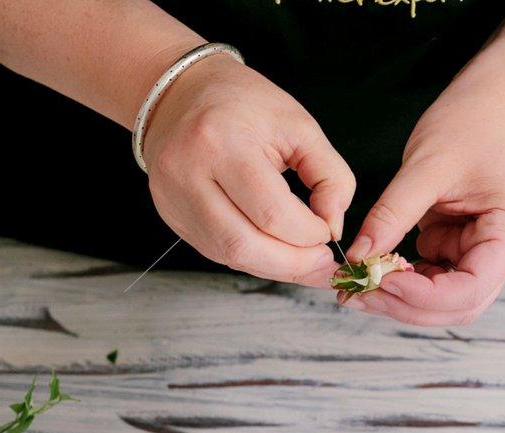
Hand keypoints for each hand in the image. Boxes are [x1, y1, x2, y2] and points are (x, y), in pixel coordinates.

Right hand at [143, 55, 354, 286]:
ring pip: (230, 256)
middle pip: (245, 244)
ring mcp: (173, 198)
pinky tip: (274, 252)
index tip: (328, 231)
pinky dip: (252, 258)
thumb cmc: (242, 104)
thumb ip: (331, 176)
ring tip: (303, 264)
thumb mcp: (299, 126)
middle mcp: (188, 173)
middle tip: (322, 264)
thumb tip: (333, 225)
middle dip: (293, 264)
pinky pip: (217, 252)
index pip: (272, 213)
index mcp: (221, 141)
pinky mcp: (171, 215)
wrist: (181, 93)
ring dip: (274, 267)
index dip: (309, 234)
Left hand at [345, 79, 504, 324]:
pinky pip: (427, 282)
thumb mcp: (426, 166)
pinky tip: (370, 270)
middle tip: (357, 293)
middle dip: (406, 305)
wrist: (483, 108)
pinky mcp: (454, 250)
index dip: (424, 295)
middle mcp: (497, 252)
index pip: (471, 288)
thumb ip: (392, 214)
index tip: (382, 280)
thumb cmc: (467, 126)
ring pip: (441, 303)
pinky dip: (398, 283)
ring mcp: (476, 254)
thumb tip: (359, 256)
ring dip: (399, 301)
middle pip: (457, 306)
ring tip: (356, 287)